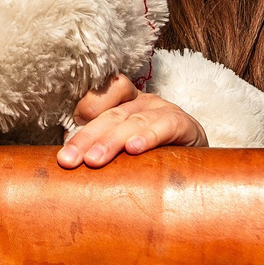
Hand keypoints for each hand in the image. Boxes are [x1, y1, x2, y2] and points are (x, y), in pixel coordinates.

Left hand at [57, 75, 207, 168]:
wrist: (199, 166)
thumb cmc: (153, 160)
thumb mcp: (121, 154)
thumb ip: (96, 151)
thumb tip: (64, 162)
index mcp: (122, 105)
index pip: (98, 98)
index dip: (80, 116)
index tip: (64, 145)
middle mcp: (141, 102)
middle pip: (109, 114)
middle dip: (86, 138)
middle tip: (68, 160)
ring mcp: (162, 109)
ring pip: (132, 121)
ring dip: (111, 141)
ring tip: (94, 160)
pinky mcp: (184, 123)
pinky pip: (165, 126)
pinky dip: (148, 137)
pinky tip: (134, 149)